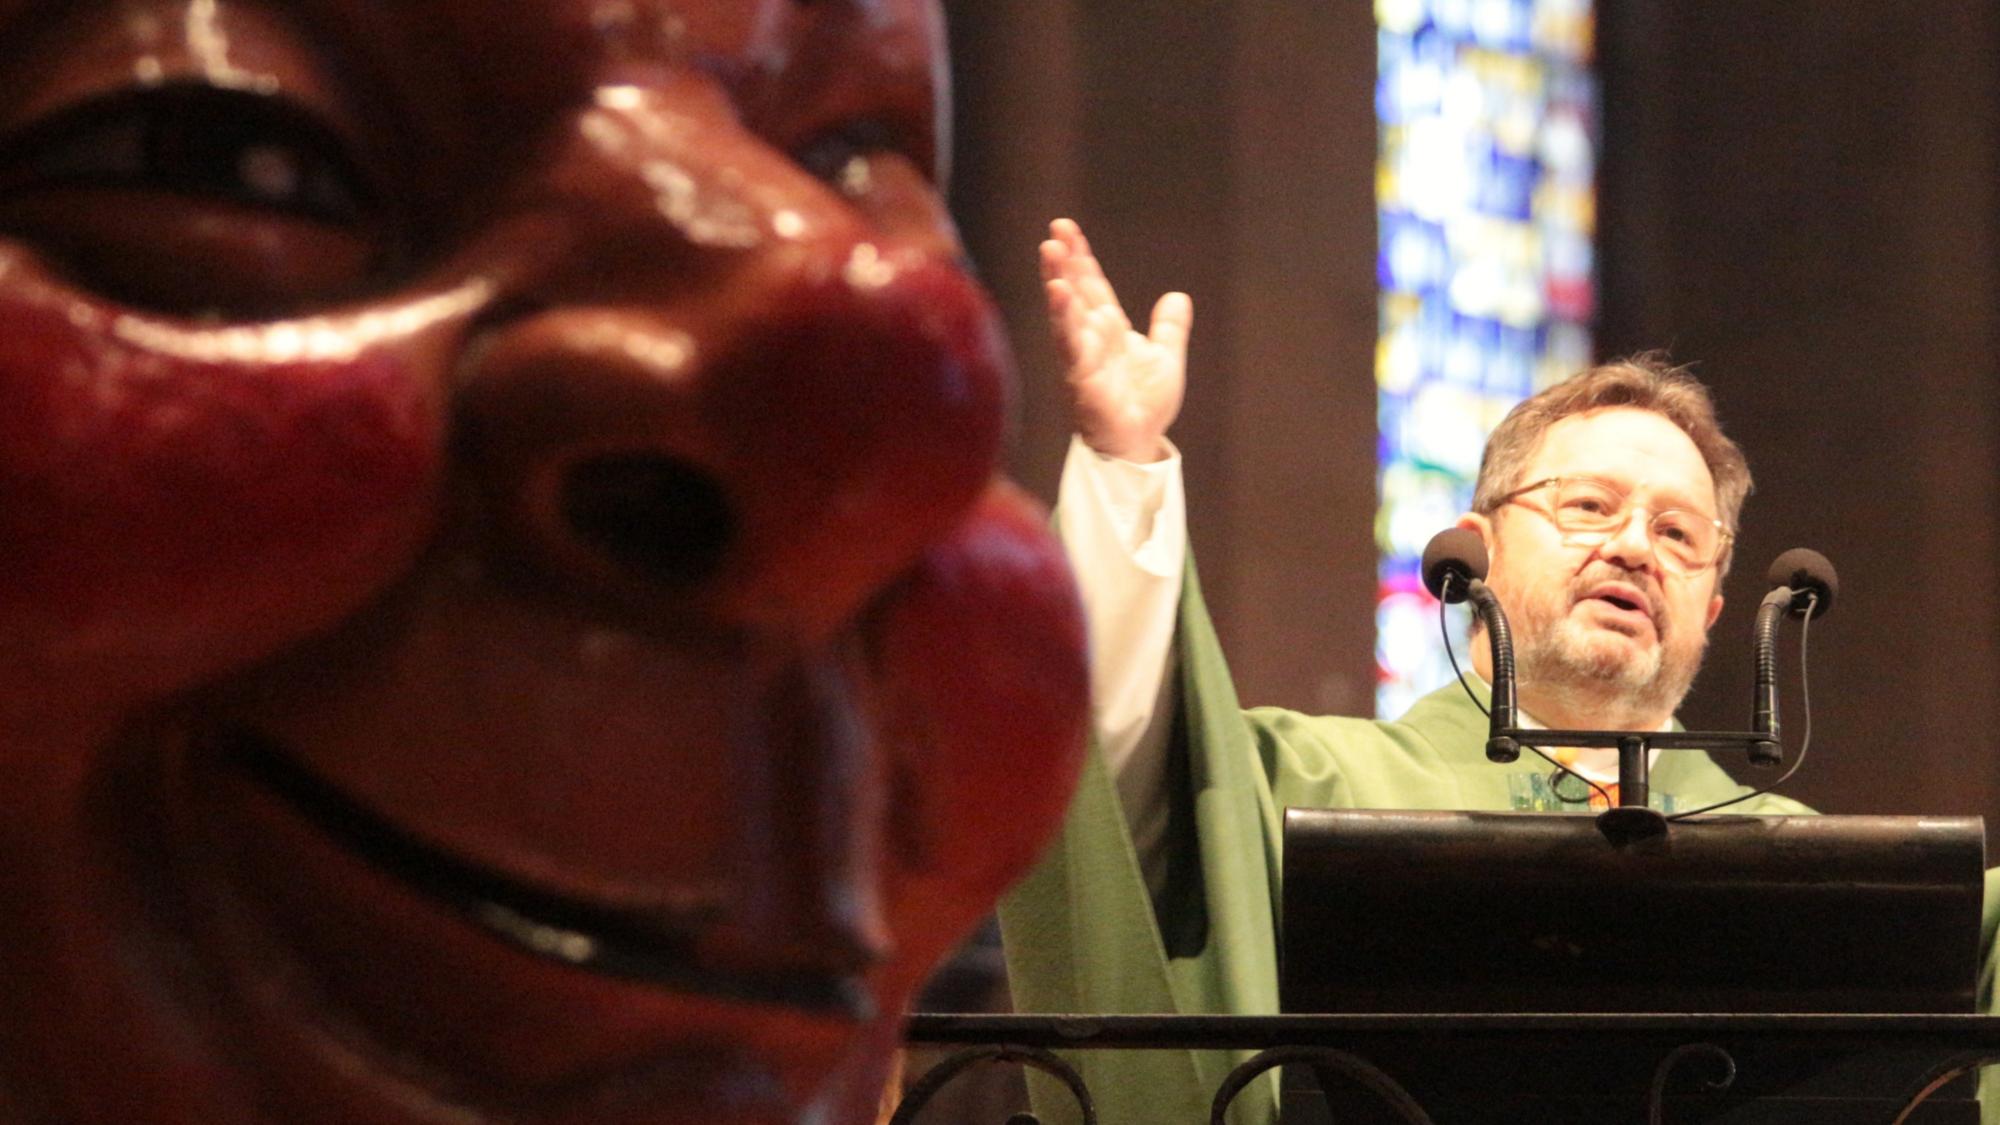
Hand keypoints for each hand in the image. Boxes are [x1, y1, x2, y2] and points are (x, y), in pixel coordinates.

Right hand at [1041, 218, 1190, 462]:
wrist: (1139, 446)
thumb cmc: (1143, 407)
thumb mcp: (1165, 358)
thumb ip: (1169, 329)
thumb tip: (1177, 297)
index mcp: (1108, 329)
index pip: (1091, 285)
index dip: (1081, 257)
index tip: (1066, 229)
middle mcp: (1090, 337)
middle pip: (1074, 290)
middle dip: (1064, 261)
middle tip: (1054, 231)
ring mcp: (1082, 355)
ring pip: (1066, 311)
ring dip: (1058, 279)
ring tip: (1050, 250)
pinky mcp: (1080, 376)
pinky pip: (1070, 342)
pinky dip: (1064, 317)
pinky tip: (1058, 292)